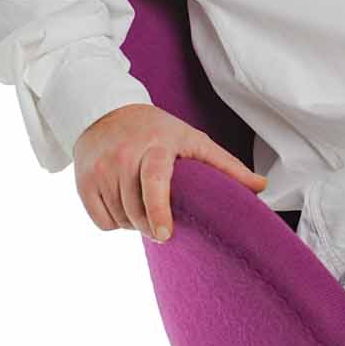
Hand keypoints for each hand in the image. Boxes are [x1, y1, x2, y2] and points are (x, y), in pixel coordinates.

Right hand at [73, 103, 267, 240]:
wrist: (105, 111)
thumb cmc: (158, 130)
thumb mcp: (193, 140)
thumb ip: (226, 166)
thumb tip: (262, 186)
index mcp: (155, 146)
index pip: (154, 182)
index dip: (160, 210)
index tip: (166, 234)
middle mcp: (123, 156)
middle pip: (137, 210)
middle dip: (153, 226)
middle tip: (164, 226)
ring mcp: (99, 169)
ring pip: (121, 219)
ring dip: (136, 224)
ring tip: (144, 207)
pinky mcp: (82, 181)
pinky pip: (102, 221)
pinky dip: (115, 223)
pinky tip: (124, 206)